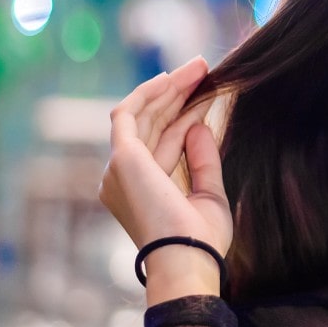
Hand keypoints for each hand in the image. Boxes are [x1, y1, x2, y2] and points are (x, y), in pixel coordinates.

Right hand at [99, 56, 232, 301]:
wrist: (188, 258)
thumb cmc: (201, 240)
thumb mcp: (209, 194)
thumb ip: (202, 160)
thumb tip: (198, 125)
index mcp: (142, 191)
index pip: (163, 142)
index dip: (186, 115)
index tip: (209, 95)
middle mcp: (123, 179)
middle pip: (152, 124)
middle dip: (178, 95)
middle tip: (204, 70)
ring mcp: (118, 168)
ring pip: (142, 115)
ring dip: (170, 88)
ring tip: (199, 67)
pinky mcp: (121, 158)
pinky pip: (129, 113)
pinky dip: (149, 93)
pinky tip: (173, 78)